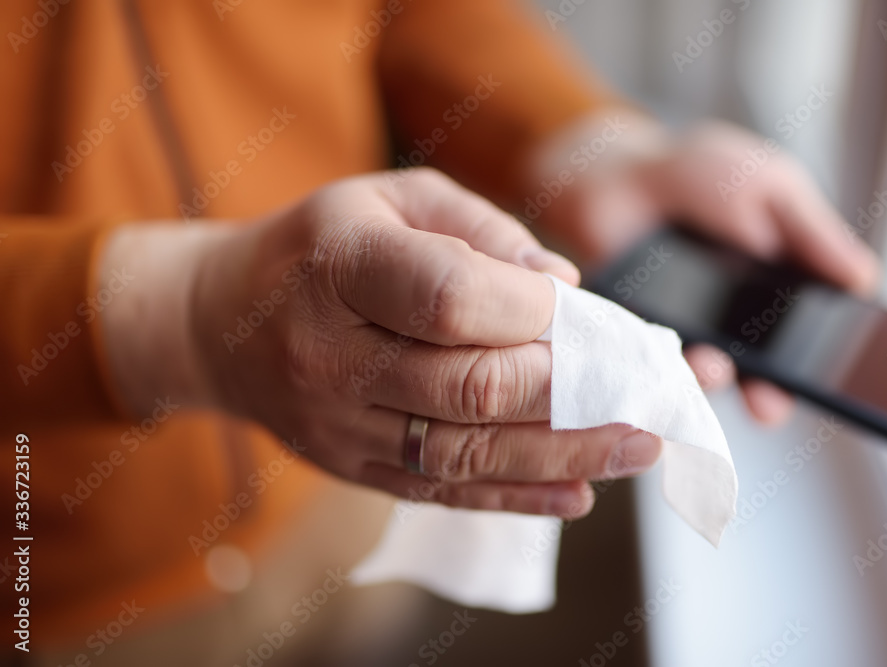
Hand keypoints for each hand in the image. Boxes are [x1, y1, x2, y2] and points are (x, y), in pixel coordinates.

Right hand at [97, 169, 662, 517]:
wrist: (225, 322)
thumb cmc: (323, 246)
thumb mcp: (391, 199)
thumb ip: (480, 232)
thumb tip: (563, 284)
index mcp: (340, 264)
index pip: (446, 299)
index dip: (527, 308)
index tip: (577, 307)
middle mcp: (333, 354)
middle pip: (469, 386)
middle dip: (569, 390)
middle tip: (642, 388)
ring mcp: (340, 423)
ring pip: (466, 451)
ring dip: (564, 453)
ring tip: (638, 447)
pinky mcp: (353, 466)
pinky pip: (442, 490)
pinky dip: (516, 495)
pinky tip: (578, 491)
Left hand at [526, 111, 879, 423]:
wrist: (622, 170)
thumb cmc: (700, 174)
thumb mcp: (771, 187)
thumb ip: (814, 234)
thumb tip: (867, 280)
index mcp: (782, 293)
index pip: (814, 341)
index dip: (830, 364)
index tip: (849, 384)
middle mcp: (739, 328)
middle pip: (764, 376)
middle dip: (771, 395)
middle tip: (771, 404)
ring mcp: (689, 335)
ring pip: (708, 374)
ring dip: (714, 379)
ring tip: (715, 369)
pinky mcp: (640, 335)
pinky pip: (653, 361)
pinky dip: (662, 362)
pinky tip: (668, 352)